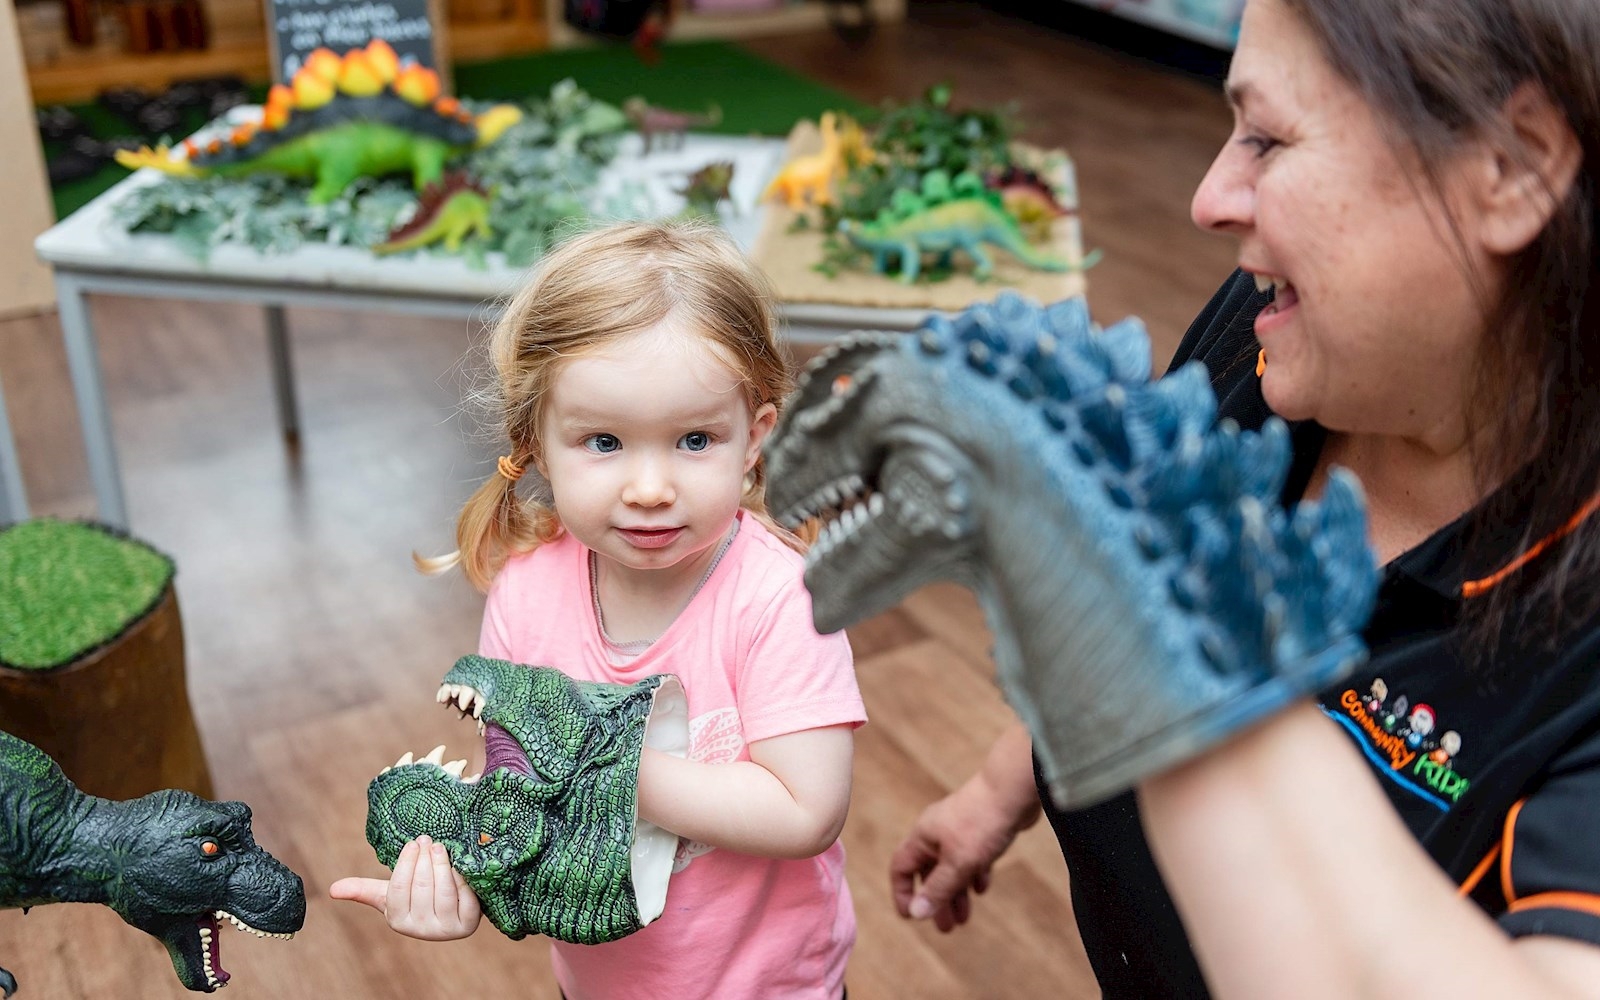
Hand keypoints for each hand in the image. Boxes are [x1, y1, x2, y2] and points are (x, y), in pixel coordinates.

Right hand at [329, 835, 482, 940]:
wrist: (450, 911)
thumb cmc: (416, 897)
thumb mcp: (389, 893)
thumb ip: (363, 889)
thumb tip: (331, 889)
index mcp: (398, 920)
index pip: (398, 889)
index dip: (406, 863)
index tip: (412, 843)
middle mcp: (420, 930)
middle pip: (421, 888)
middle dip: (424, 860)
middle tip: (428, 840)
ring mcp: (445, 929)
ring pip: (443, 892)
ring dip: (442, 865)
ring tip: (440, 847)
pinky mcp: (468, 924)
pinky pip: (465, 898)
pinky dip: (461, 879)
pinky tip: (459, 866)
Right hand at [890, 722, 1040, 932]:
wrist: (1014, 789)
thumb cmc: (981, 823)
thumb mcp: (958, 863)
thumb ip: (938, 888)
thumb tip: (917, 913)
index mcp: (923, 837)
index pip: (901, 868)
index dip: (903, 893)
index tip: (912, 917)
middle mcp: (937, 833)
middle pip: (928, 871)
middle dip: (936, 901)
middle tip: (946, 928)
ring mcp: (959, 830)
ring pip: (952, 867)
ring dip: (956, 893)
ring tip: (965, 918)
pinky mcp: (981, 829)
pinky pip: (971, 857)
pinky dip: (974, 875)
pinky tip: (982, 888)